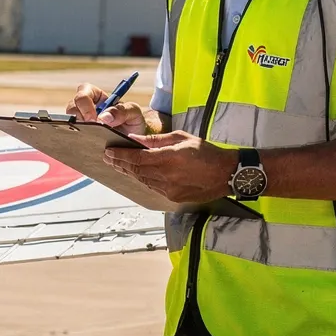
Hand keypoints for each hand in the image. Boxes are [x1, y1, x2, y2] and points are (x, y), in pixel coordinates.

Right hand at [68, 83, 148, 136]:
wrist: (133, 143)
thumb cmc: (133, 124)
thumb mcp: (134, 114)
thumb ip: (122, 111)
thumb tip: (104, 117)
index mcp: (98, 97)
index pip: (84, 90)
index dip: (85, 103)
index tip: (94, 119)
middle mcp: (87, 107)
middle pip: (72, 105)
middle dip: (79, 116)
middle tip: (90, 128)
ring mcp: (81, 120)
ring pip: (68, 119)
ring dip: (76, 127)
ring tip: (89, 136)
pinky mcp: (78, 134)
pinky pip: (71, 133)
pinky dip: (76, 137)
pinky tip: (86, 143)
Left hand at [101, 131, 235, 204]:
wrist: (227, 174)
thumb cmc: (207, 152)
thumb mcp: (182, 138)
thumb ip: (156, 141)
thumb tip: (135, 139)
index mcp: (169, 157)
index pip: (136, 158)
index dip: (120, 155)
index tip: (109, 152)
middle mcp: (167, 175)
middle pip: (136, 170)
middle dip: (120, 163)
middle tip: (108, 158)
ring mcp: (169, 188)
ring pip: (142, 180)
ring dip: (130, 172)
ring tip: (119, 165)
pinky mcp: (173, 197)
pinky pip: (152, 188)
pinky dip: (143, 180)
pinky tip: (137, 174)